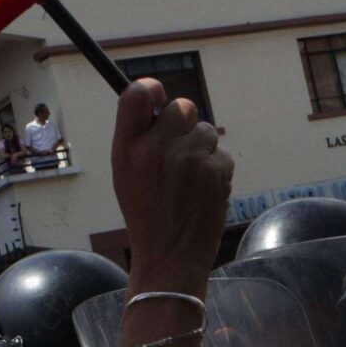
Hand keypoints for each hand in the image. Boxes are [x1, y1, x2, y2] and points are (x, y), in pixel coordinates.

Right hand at [110, 78, 233, 281]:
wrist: (171, 256)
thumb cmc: (145, 212)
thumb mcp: (124, 173)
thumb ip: (137, 135)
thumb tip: (157, 97)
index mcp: (128, 148)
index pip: (137, 94)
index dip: (150, 90)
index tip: (157, 97)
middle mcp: (159, 147)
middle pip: (181, 106)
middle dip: (182, 122)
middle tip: (176, 148)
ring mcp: (192, 158)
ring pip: (206, 130)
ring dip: (200, 148)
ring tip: (188, 179)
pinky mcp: (218, 170)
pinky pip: (221, 153)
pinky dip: (215, 168)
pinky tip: (201, 191)